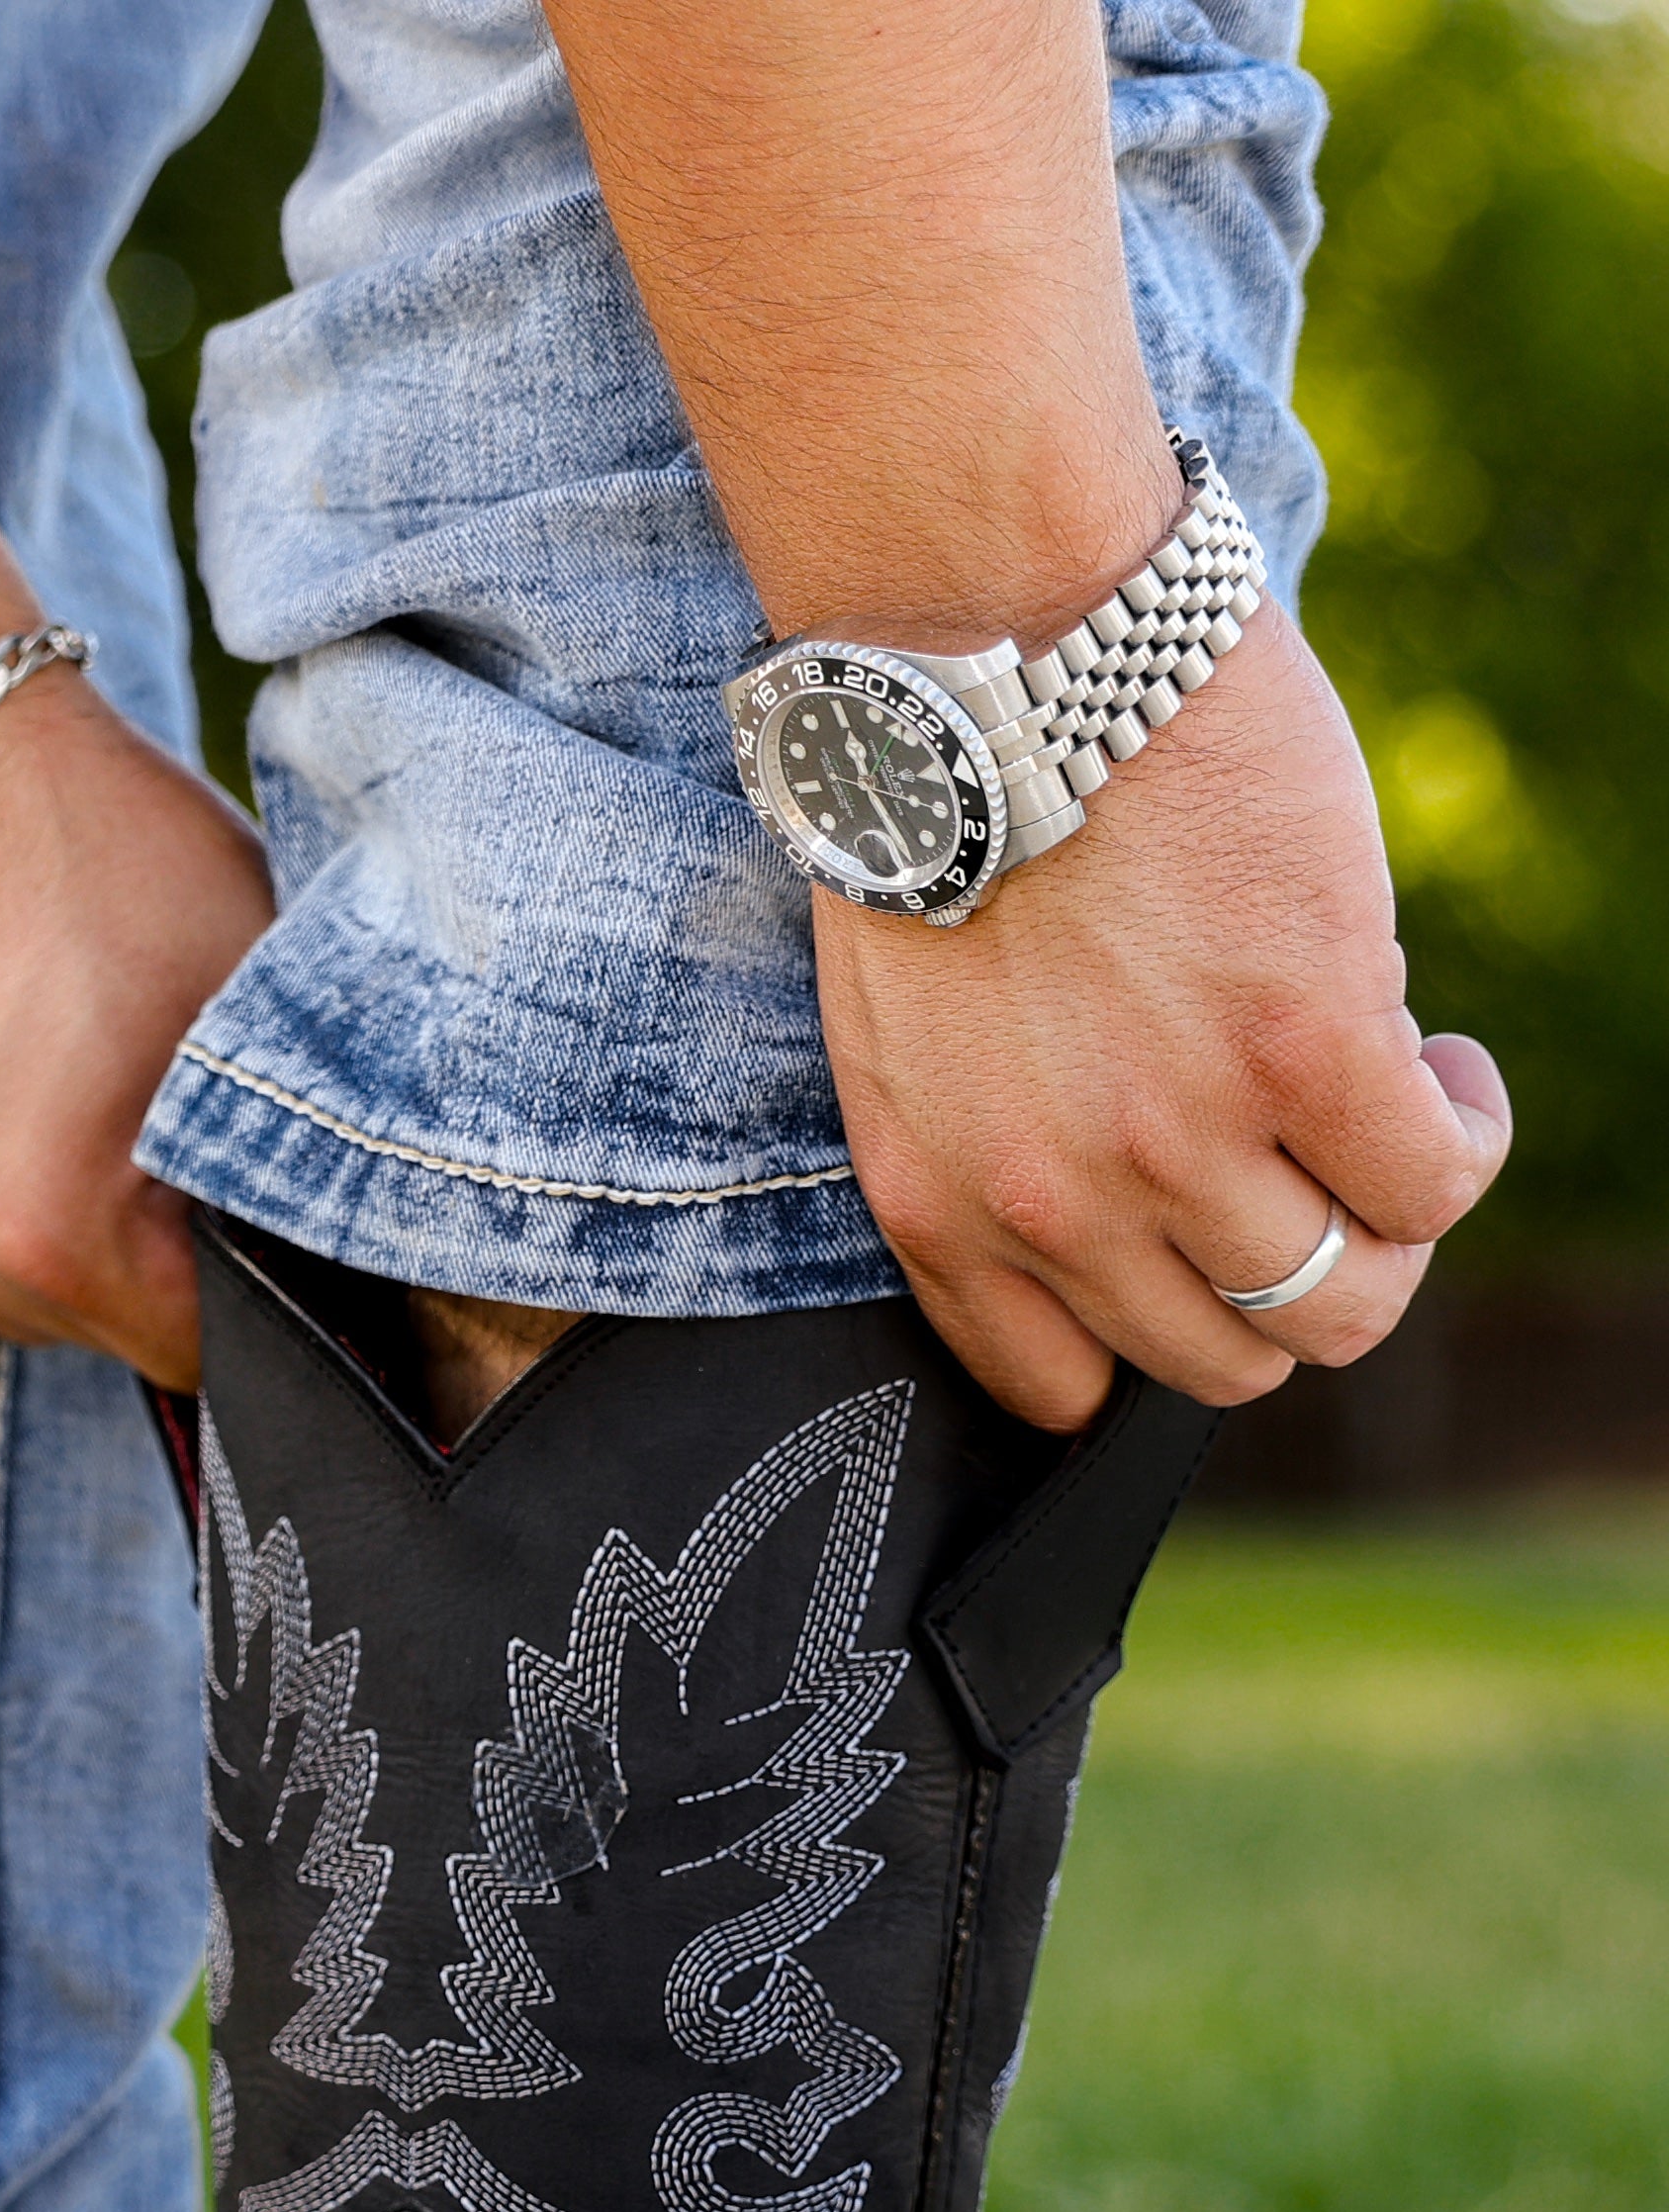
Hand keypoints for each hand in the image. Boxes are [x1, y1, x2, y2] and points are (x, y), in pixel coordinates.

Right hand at [0, 674, 273, 1394]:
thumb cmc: (107, 856)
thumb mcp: (254, 1001)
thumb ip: (292, 1156)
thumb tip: (338, 1251)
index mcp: (50, 1230)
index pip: (204, 1352)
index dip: (261, 1283)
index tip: (270, 1196)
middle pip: (112, 1334)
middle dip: (165, 1256)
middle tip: (181, 1115)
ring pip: (37, 1296)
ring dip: (84, 1227)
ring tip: (94, 1088)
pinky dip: (7, 1191)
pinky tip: (23, 1081)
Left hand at [813, 610, 1512, 1431]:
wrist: (992, 664)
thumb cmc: (951, 820)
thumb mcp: (910, 1038)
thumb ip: (997, 1144)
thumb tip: (1124, 1200)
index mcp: (942, 1208)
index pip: (1064, 1386)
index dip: (1159, 1329)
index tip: (1199, 1250)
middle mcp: (1056, 1206)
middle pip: (1227, 1358)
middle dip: (1292, 1283)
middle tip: (1320, 1173)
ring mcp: (1181, 1140)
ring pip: (1343, 1299)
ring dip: (1393, 1221)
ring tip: (1391, 1108)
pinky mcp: (1305, 1048)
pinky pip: (1431, 1181)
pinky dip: (1462, 1137)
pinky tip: (1441, 1064)